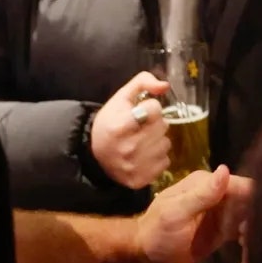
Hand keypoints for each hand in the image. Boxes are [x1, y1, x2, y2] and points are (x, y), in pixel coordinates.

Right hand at [90, 72, 171, 188]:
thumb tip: (165, 86)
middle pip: (163, 126)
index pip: (155, 108)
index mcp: (119, 126)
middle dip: (155, 123)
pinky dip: (158, 157)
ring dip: (157, 140)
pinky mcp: (140, 180)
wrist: (95, 155)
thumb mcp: (121, 97)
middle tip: (141, 127)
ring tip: (142, 141)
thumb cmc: (111, 122)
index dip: (150, 107)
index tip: (139, 112)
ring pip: (166, 144)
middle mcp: (127, 148)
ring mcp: (134, 166)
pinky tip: (144, 155)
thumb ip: (143, 82)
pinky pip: (165, 162)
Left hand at [136, 166, 253, 262]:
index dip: (255, 195)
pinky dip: (251, 235)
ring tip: (261, 239)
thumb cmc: (158, 232)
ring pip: (248, 213)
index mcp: (207, 183)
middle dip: (259, 210)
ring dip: (257, 223)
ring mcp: (222, 212)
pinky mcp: (223, 230)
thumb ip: (202, 195)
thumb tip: (226, 169)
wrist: (146, 255)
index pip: (239, 184)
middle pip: (248, 198)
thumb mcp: (176, 213)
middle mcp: (218, 194)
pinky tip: (255, 244)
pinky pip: (243, 229)